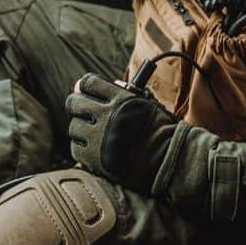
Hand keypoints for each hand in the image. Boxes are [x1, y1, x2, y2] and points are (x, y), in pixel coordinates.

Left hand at [66, 73, 184, 196]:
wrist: (171, 161)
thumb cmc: (160, 130)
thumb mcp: (145, 103)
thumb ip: (118, 92)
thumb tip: (83, 86)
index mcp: (121, 98)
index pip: (88, 83)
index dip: (85, 87)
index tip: (86, 92)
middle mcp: (108, 116)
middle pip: (74, 103)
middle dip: (78, 106)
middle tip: (85, 113)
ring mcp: (100, 138)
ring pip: (74, 127)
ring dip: (81, 129)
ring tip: (93, 134)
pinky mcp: (96, 160)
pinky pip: (76, 149)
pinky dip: (81, 149)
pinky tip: (92, 149)